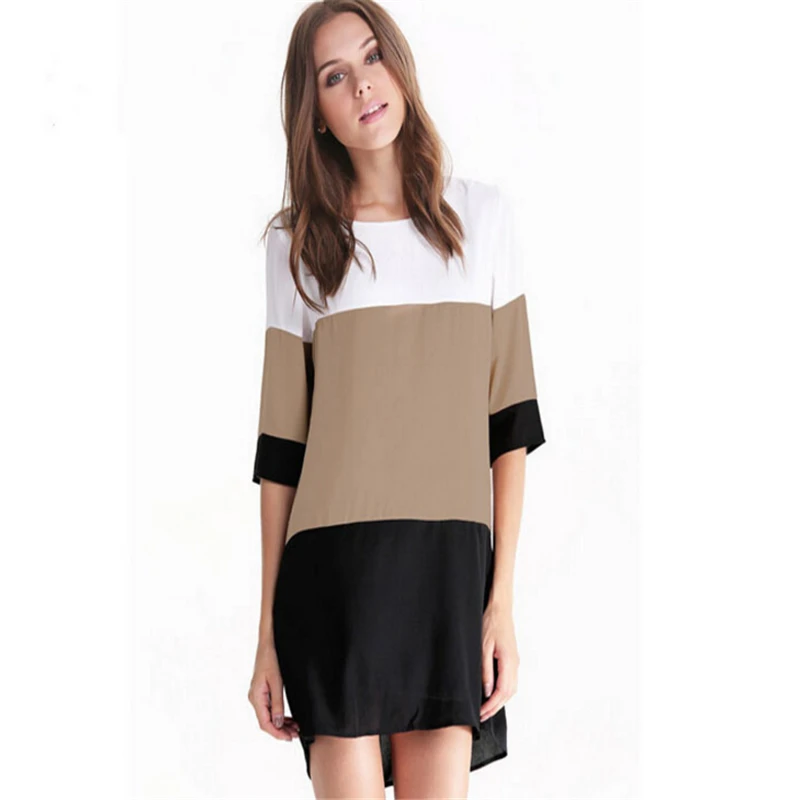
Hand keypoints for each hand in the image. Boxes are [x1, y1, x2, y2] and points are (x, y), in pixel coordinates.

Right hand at [248, 636, 300, 740]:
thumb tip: (278, 724)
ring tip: (295, 728)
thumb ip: (278, 704)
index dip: (277, 733)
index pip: (265, 723)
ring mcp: (258, 695)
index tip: (289, 738)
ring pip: (268, 716)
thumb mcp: (277, 682)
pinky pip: (269, 708)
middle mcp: (254, 698)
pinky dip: (279, 715)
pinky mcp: (262, 691)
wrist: (267, 644)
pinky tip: (288, 719)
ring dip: (281, 724)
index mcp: (256, 697)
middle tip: (296, 735)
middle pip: (266, 721)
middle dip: (281, 730)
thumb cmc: (271, 659)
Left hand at [479, 603, 519, 722]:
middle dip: (495, 707)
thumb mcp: (483, 647)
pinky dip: (502, 691)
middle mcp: (515, 664)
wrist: (499, 608)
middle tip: (482, 716)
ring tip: (486, 709)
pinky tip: (492, 693)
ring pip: (511, 688)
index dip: (492, 705)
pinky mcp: (512, 659)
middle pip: (509, 693)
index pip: (503, 691)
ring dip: (499, 701)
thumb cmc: (490, 623)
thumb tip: (487, 691)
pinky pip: (510, 680)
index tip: (480, 713)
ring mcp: (515, 661)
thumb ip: (486, 671)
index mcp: (509, 662)